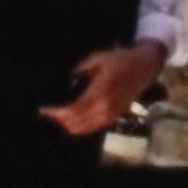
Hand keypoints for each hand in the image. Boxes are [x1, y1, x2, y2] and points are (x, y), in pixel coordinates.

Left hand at [39, 41, 168, 137]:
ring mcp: (111, 114)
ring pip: (85, 129)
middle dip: (60, 121)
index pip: (74, 111)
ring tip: (58, 117)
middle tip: (48, 113)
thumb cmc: (120, 60)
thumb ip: (80, 69)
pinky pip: (94, 128)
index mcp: (100, 92)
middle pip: (77, 123)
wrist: (144, 67)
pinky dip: (81, 127)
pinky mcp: (115, 117)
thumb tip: (66, 79)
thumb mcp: (98, 58)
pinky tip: (72, 120)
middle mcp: (105, 107)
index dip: (57, 114)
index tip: (44, 110)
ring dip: (69, 126)